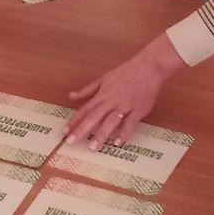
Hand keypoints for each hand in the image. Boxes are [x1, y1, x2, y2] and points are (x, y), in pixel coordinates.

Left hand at [66, 34, 185, 147]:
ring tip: (92, 147)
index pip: (85, 109)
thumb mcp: (103, 79)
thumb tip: (71, 96)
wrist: (148, 67)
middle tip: (71, 142)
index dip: (74, 121)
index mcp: (102, 94)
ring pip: (110, 121)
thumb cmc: (126, 72)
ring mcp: (125, 105)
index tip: (64, 132)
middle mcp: (111, 101)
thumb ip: (88, 90)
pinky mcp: (138, 109)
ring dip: (101, 134)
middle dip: (82, 129)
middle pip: (94, 116)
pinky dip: (125, 132)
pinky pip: (130, 122)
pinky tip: (118, 142)